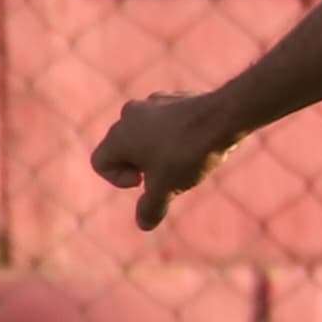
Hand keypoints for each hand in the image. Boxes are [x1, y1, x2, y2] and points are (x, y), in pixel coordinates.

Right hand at [90, 90, 243, 231]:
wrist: (222, 118)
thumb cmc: (187, 153)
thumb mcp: (166, 188)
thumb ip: (150, 208)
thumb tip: (143, 224)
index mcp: (118, 136)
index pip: (100, 163)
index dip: (118, 180)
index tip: (143, 181)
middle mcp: (129, 114)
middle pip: (122, 148)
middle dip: (141, 166)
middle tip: (167, 173)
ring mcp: (152, 102)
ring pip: (145, 135)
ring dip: (158, 152)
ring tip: (184, 161)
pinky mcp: (174, 98)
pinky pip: (165, 122)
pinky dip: (174, 136)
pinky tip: (197, 145)